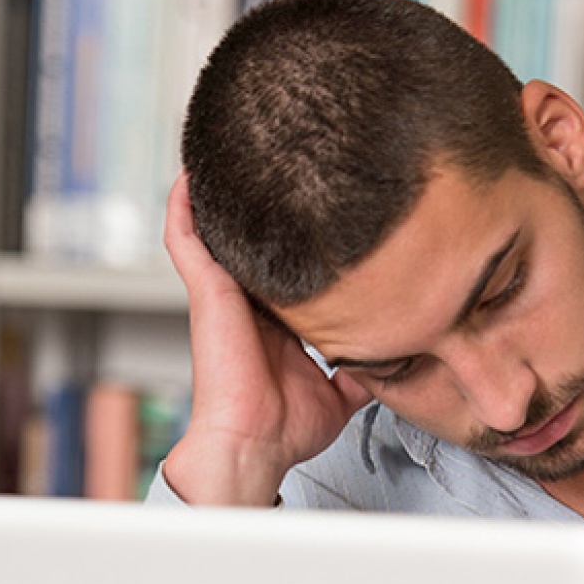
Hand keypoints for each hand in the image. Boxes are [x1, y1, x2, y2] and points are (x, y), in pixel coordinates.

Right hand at [160, 172, 371, 504]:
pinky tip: (192, 172)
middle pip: (252, 234)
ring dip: (222, 189)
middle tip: (282, 150)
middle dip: (263, 196)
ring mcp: (223, 291)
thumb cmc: (285, 427)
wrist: (256, 443)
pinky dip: (184, 205)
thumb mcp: (341, 391)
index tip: (323, 197)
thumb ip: (364, 369)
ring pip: (217, 226)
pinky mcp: (206, 289)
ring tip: (232, 141)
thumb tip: (398, 358)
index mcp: (276, 316)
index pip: (288, 261)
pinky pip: (185, 237)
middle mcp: (247, 298)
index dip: (302, 231)